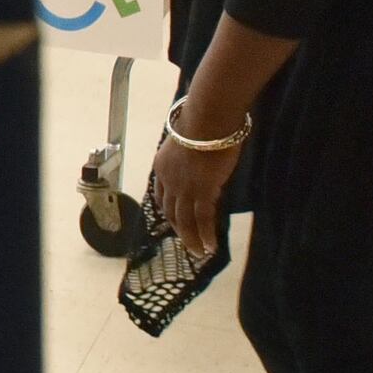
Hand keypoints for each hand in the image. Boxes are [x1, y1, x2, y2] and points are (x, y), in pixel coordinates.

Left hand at [151, 126, 240, 257]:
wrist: (207, 120)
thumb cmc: (203, 123)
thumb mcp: (188, 144)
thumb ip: (191, 158)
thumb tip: (202, 166)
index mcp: (161, 166)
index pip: (161, 194)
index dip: (168, 209)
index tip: (175, 220)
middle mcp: (168, 180)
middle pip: (170, 211)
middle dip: (179, 229)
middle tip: (188, 242)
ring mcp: (184, 188)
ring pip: (184, 220)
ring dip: (191, 238)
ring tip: (198, 251)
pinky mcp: (202, 192)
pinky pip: (203, 219)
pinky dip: (206, 235)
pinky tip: (210, 246)